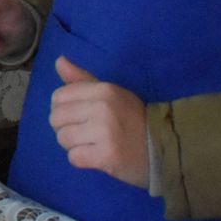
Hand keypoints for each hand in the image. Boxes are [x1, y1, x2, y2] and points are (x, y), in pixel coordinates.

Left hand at [49, 57, 148, 186]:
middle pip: (56, 118)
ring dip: (74, 145)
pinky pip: (73, 157)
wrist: (164, 149)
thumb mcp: (111, 94)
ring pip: (63, 138)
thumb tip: (59, 61)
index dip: (64, 109)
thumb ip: (82, 80)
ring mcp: (105, 132)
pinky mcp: (106, 156)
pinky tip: (97, 156)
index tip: (80, 116)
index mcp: (104, 90)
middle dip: (66, 128)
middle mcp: (103, 108)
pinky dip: (82, 160)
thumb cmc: (133, 120)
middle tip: (87, 133)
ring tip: (93, 144)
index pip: (59, 97)